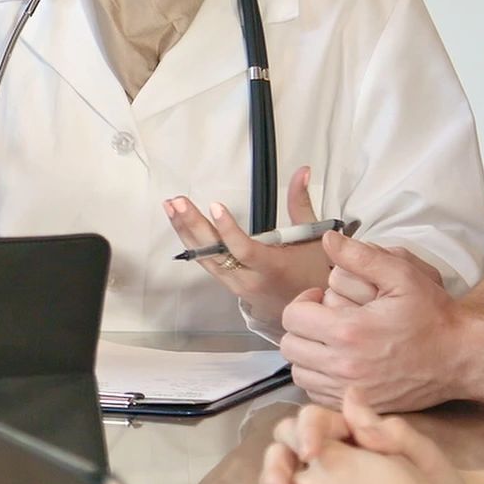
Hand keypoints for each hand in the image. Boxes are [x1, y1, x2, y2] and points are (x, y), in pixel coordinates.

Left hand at [164, 167, 332, 312]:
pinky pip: (206, 263)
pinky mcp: (228, 285)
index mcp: (272, 268)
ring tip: (171, 207)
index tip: (215, 207)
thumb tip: (301, 172)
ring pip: (205, 258)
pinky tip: (179, 224)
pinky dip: (192, 243)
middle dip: (194, 226)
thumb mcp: (312, 239)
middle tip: (178, 202)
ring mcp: (235, 285)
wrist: (306, 311)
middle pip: (216, 253)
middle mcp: (249, 280)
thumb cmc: (312, 275)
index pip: (244, 250)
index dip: (228, 230)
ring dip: (186, 232)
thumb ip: (300, 203)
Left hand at [278, 232, 465, 411]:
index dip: (303, 302)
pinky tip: (339, 362)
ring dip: (308, 354)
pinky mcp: (359, 405)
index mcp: (348, 331)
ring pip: (299, 373)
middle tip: (324, 318)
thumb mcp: (403, 275)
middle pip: (291, 346)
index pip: (293, 317)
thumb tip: (328, 239)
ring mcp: (350, 390)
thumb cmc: (433, 316)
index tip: (321, 299)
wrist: (460, 357)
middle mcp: (343, 366)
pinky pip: (317, 394)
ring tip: (330, 341)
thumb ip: (361, 256)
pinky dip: (320, 378)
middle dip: (303, 327)